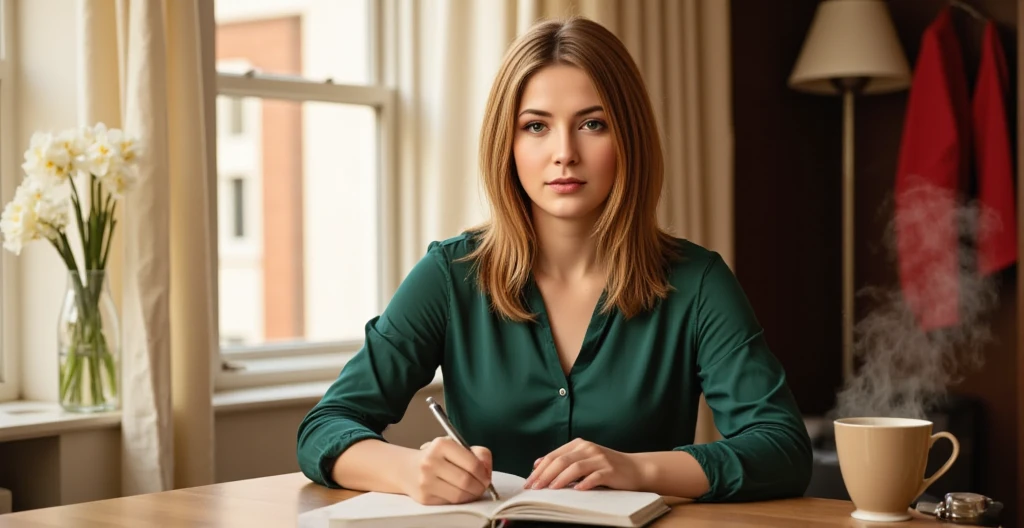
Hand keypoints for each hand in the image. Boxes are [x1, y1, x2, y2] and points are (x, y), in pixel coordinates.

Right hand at [399, 436, 492, 504]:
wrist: (407, 468)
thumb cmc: (437, 456)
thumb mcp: (455, 446)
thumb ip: (477, 453)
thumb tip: (487, 470)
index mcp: (441, 445)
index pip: (472, 464)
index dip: (484, 473)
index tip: (486, 476)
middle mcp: (431, 462)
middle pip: (467, 481)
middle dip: (480, 487)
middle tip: (483, 486)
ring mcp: (426, 481)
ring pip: (460, 495)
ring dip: (472, 495)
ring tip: (473, 490)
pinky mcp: (424, 497)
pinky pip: (451, 502)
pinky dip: (460, 499)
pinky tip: (459, 492)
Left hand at [524, 438, 645, 490]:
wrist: (636, 469)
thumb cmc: (606, 467)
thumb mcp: (584, 459)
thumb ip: (564, 460)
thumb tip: (537, 465)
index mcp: (579, 444)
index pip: (554, 456)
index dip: (539, 469)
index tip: (528, 482)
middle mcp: (588, 448)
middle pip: (561, 461)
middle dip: (545, 475)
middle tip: (534, 488)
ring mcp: (600, 458)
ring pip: (575, 467)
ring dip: (560, 479)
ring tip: (550, 489)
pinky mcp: (610, 470)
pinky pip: (595, 476)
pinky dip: (585, 483)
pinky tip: (577, 490)